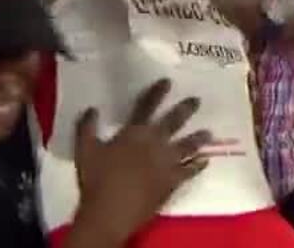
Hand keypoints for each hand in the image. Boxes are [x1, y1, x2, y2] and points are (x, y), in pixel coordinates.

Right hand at [73, 80, 210, 242]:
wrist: (111, 212)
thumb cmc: (96, 180)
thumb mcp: (84, 149)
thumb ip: (87, 127)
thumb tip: (92, 108)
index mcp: (133, 133)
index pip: (146, 107)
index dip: (157, 93)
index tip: (167, 82)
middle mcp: (154, 144)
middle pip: (173, 122)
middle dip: (185, 110)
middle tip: (197, 100)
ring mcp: (166, 164)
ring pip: (187, 146)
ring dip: (198, 138)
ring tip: (208, 132)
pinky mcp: (172, 183)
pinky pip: (189, 171)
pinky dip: (198, 165)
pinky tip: (205, 161)